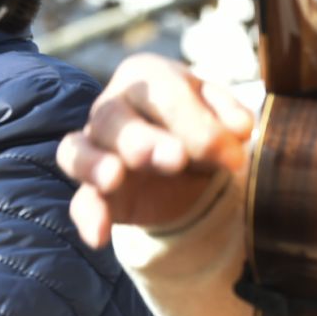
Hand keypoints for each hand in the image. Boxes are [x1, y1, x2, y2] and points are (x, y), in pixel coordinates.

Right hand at [57, 53, 255, 248]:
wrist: (190, 165)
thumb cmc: (202, 126)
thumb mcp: (224, 115)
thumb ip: (232, 116)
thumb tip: (240, 128)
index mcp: (146, 78)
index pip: (161, 91)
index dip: (195, 123)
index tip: (232, 156)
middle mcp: (111, 108)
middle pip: (111, 117)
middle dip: (141, 139)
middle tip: (174, 159)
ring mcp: (96, 149)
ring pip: (77, 151)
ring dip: (96, 165)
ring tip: (114, 179)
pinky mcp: (94, 190)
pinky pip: (80, 200)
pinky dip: (88, 217)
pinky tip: (99, 236)